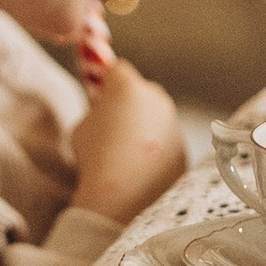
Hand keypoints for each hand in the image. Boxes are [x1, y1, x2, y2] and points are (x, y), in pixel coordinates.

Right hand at [69, 61, 186, 225]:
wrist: (120, 197)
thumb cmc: (95, 158)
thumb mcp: (82, 127)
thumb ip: (96, 112)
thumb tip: (105, 115)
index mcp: (128, 87)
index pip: (118, 68)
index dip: (108, 80)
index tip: (102, 93)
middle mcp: (157, 99)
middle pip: (142, 92)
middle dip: (130, 104)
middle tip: (114, 126)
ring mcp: (174, 124)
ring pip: (157, 118)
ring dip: (146, 128)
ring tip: (125, 154)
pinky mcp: (183, 148)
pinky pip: (167, 143)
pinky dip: (157, 151)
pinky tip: (140, 170)